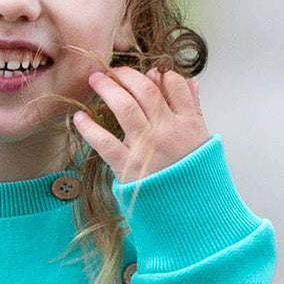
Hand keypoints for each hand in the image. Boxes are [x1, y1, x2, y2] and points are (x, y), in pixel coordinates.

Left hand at [72, 67, 209, 184]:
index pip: (174, 86)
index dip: (159, 74)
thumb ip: (195, 110)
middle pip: (146, 91)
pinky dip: (89, 127)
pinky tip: (80, 117)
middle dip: (127, 76)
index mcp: (188, 124)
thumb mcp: (203, 141)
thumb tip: (192, 83)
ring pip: (125, 107)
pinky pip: (104, 141)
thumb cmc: (194, 179)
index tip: (149, 72)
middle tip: (112, 70)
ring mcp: (146, 148)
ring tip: (95, 80)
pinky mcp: (127, 167)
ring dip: (108, 89)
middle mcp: (168, 131)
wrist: (191, 213)